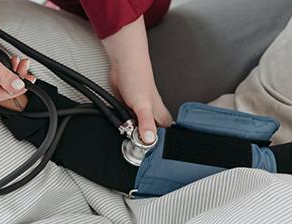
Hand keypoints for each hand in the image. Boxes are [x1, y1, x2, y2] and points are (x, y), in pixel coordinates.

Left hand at [101, 16, 172, 143]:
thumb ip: (146, 123)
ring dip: (137, 136)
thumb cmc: (138, 77)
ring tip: (134, 146)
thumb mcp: (143, 106)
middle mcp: (151, 114)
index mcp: (160, 114)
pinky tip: (124, 129)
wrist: (123, 64)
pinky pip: (129, 122)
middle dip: (151, 144)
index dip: (166, 145)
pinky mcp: (128, 108)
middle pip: (154, 134)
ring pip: (141, 129)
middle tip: (145, 155)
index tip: (160, 158)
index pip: (168, 135)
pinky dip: (127, 127)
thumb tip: (150, 140)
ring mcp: (139, 111)